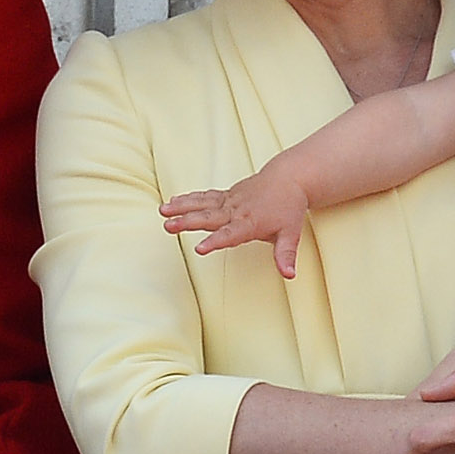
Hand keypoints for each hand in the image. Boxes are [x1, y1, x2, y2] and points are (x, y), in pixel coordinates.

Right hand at [161, 168, 311, 277]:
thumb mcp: (291, 233)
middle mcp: (237, 211)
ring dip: (182, 207)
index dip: (215, 241)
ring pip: (203, 204)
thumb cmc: (288, 208)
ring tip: (163, 211)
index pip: (231, 234)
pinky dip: (189, 198)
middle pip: (209, 218)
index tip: (199, 248)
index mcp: (251, 223)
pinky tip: (173, 202)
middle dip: (188, 222)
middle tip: (169, 227)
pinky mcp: (226, 195)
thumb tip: (289, 275)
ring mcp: (230, 201)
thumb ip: (286, 255)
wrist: (289, 179)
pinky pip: (205, 197)